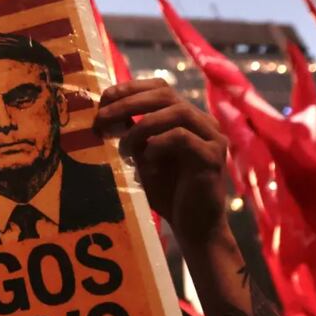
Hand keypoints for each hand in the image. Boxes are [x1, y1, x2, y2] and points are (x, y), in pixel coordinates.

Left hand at [95, 79, 228, 244]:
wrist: (193, 227)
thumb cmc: (168, 193)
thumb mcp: (143, 157)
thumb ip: (132, 135)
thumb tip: (104, 114)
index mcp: (187, 119)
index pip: (160, 89)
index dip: (131, 88)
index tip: (104, 98)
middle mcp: (203, 122)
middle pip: (166, 94)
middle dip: (129, 102)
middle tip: (102, 117)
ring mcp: (212, 138)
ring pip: (177, 112)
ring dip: (142, 125)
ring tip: (124, 146)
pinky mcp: (213, 157)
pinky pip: (183, 138)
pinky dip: (159, 144)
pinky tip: (147, 160)